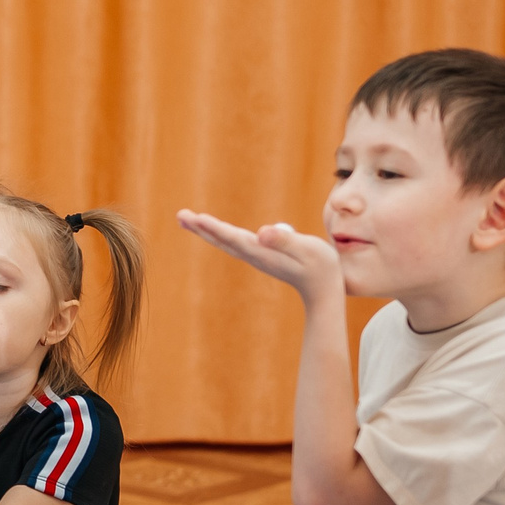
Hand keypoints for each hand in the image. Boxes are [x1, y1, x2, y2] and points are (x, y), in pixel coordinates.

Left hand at [176, 210, 343, 304]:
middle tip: (180, 214)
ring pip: (226, 241)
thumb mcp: (308, 250)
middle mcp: (255, 255)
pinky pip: (235, 243)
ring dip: (207, 230)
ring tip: (189, 219)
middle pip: (222, 240)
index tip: (196, 218)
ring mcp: (256, 257)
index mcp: (262, 252)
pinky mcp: (261, 256)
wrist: (324, 290)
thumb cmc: (321, 267)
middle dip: (201, 227)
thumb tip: (262, 233)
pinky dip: (221, 234)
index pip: (233, 238)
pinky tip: (216, 231)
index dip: (214, 227)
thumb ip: (285, 241)